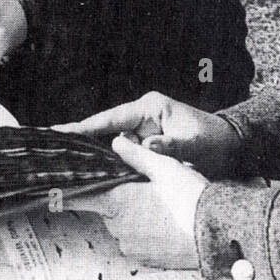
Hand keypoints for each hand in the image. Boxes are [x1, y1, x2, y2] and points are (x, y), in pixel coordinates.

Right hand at [56, 90, 242, 179]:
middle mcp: (142, 115)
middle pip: (103, 129)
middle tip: (47, 147)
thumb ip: (172, 148)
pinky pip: (123, 152)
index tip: (59, 132)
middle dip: (79, 139)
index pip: (110, 119)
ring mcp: (143, 129)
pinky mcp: (146, 143)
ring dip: (91, 153)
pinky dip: (108, 161)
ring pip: (110, 143)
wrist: (232, 146)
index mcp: (150, 108)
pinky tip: (89, 171)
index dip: (84, 128)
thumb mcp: (195, 146)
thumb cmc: (214, 142)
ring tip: (61, 162)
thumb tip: (148, 146)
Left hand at [69, 135, 205, 268]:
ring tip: (167, 207)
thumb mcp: (165, 166)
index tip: (47, 194)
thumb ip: (137, 154)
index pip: (79, 197)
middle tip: (149, 189)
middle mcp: (119, 228)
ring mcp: (132, 247)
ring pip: (126, 225)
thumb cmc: (190, 197)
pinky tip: (171, 223)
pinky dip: (150, 233)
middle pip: (109, 209)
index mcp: (118, 202)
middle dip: (123, 199)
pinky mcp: (147, 261)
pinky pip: (140, 242)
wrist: (217, 236)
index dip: (64, 194)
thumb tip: (116, 142)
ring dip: (138, 217)